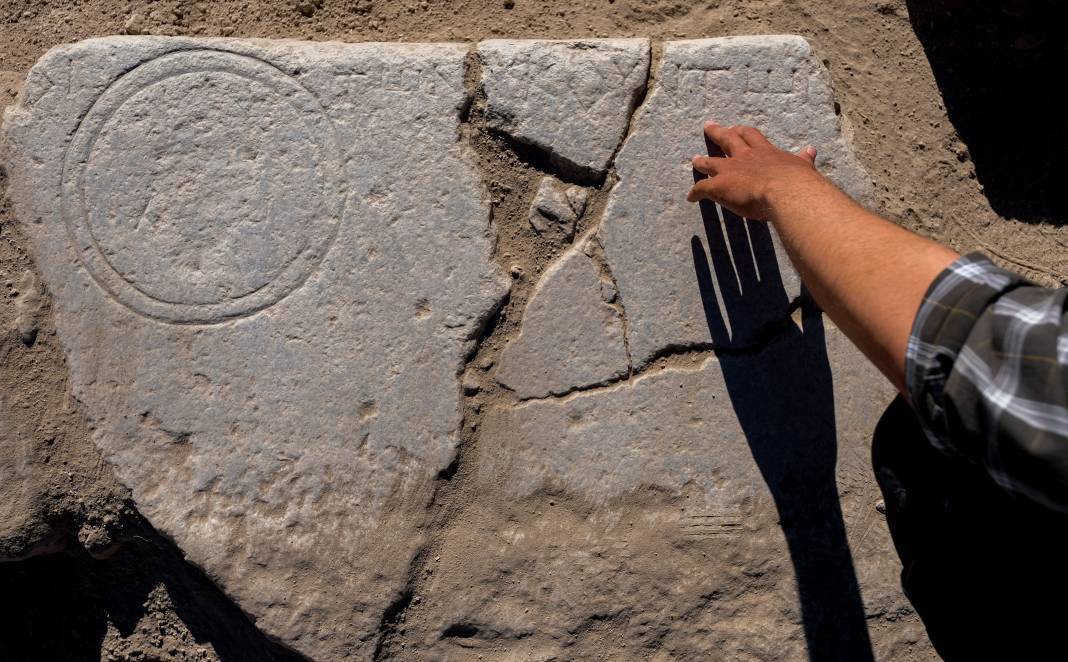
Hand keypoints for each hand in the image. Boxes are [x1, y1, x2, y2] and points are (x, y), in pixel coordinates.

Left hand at [687, 121, 824, 220]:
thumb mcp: (804, 167)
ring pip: (710, 162)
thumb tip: (811, 150)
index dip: (743, 132)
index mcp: (766, 152)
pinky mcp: (718, 186)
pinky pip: (701, 188)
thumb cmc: (798, 182)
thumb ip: (804, 159)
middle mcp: (745, 157)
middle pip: (728, 139)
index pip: (752, 136)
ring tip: (694, 159)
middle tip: (708, 126)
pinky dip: (695, 192)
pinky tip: (691, 197)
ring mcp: (730, 170)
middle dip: (718, 133)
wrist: (786, 192)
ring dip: (701, 161)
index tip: (737, 128)